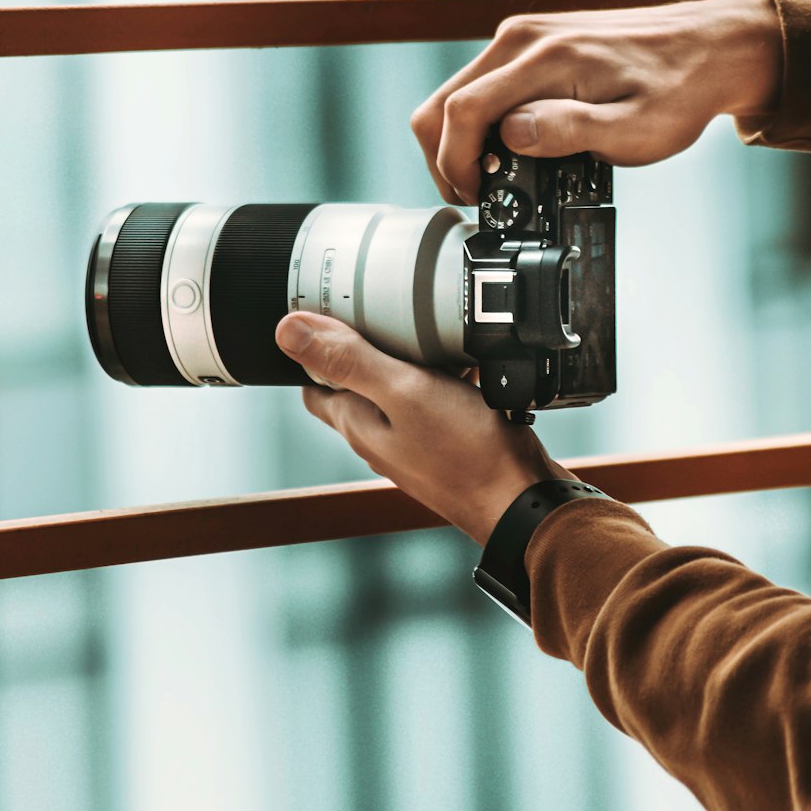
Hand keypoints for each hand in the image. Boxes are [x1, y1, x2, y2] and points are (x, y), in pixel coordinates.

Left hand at [275, 311, 572, 545]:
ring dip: (411, 358)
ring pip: (401, 388)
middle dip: (365, 344)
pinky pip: (439, 400)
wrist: (524, 502)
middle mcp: (381, 436)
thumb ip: (348, 360)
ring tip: (432, 328)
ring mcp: (416, 442)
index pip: (315, 381)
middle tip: (381, 308)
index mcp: (358, 422)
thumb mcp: (402, 391)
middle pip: (359, 380)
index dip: (314, 346)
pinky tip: (469, 362)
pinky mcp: (449, 443)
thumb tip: (287, 331)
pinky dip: (448, 376)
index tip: (328, 310)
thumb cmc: (466, 454)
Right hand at [411, 0, 781, 202]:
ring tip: (493, 180)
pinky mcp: (530, 42)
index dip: (454, 165)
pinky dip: (479, 123)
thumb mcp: (634, 130)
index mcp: (545, 58)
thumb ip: (568, 132)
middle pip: (442, 102)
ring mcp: (524, 36)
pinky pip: (481, 86)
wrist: (710, 47)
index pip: (461, 111)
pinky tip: (507, 149)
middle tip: (475, 197)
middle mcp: (523, 38)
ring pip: (456, 94)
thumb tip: (510, 137)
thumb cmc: (679, 91)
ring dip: (460, 142)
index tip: (476, 198)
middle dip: (445, 159)